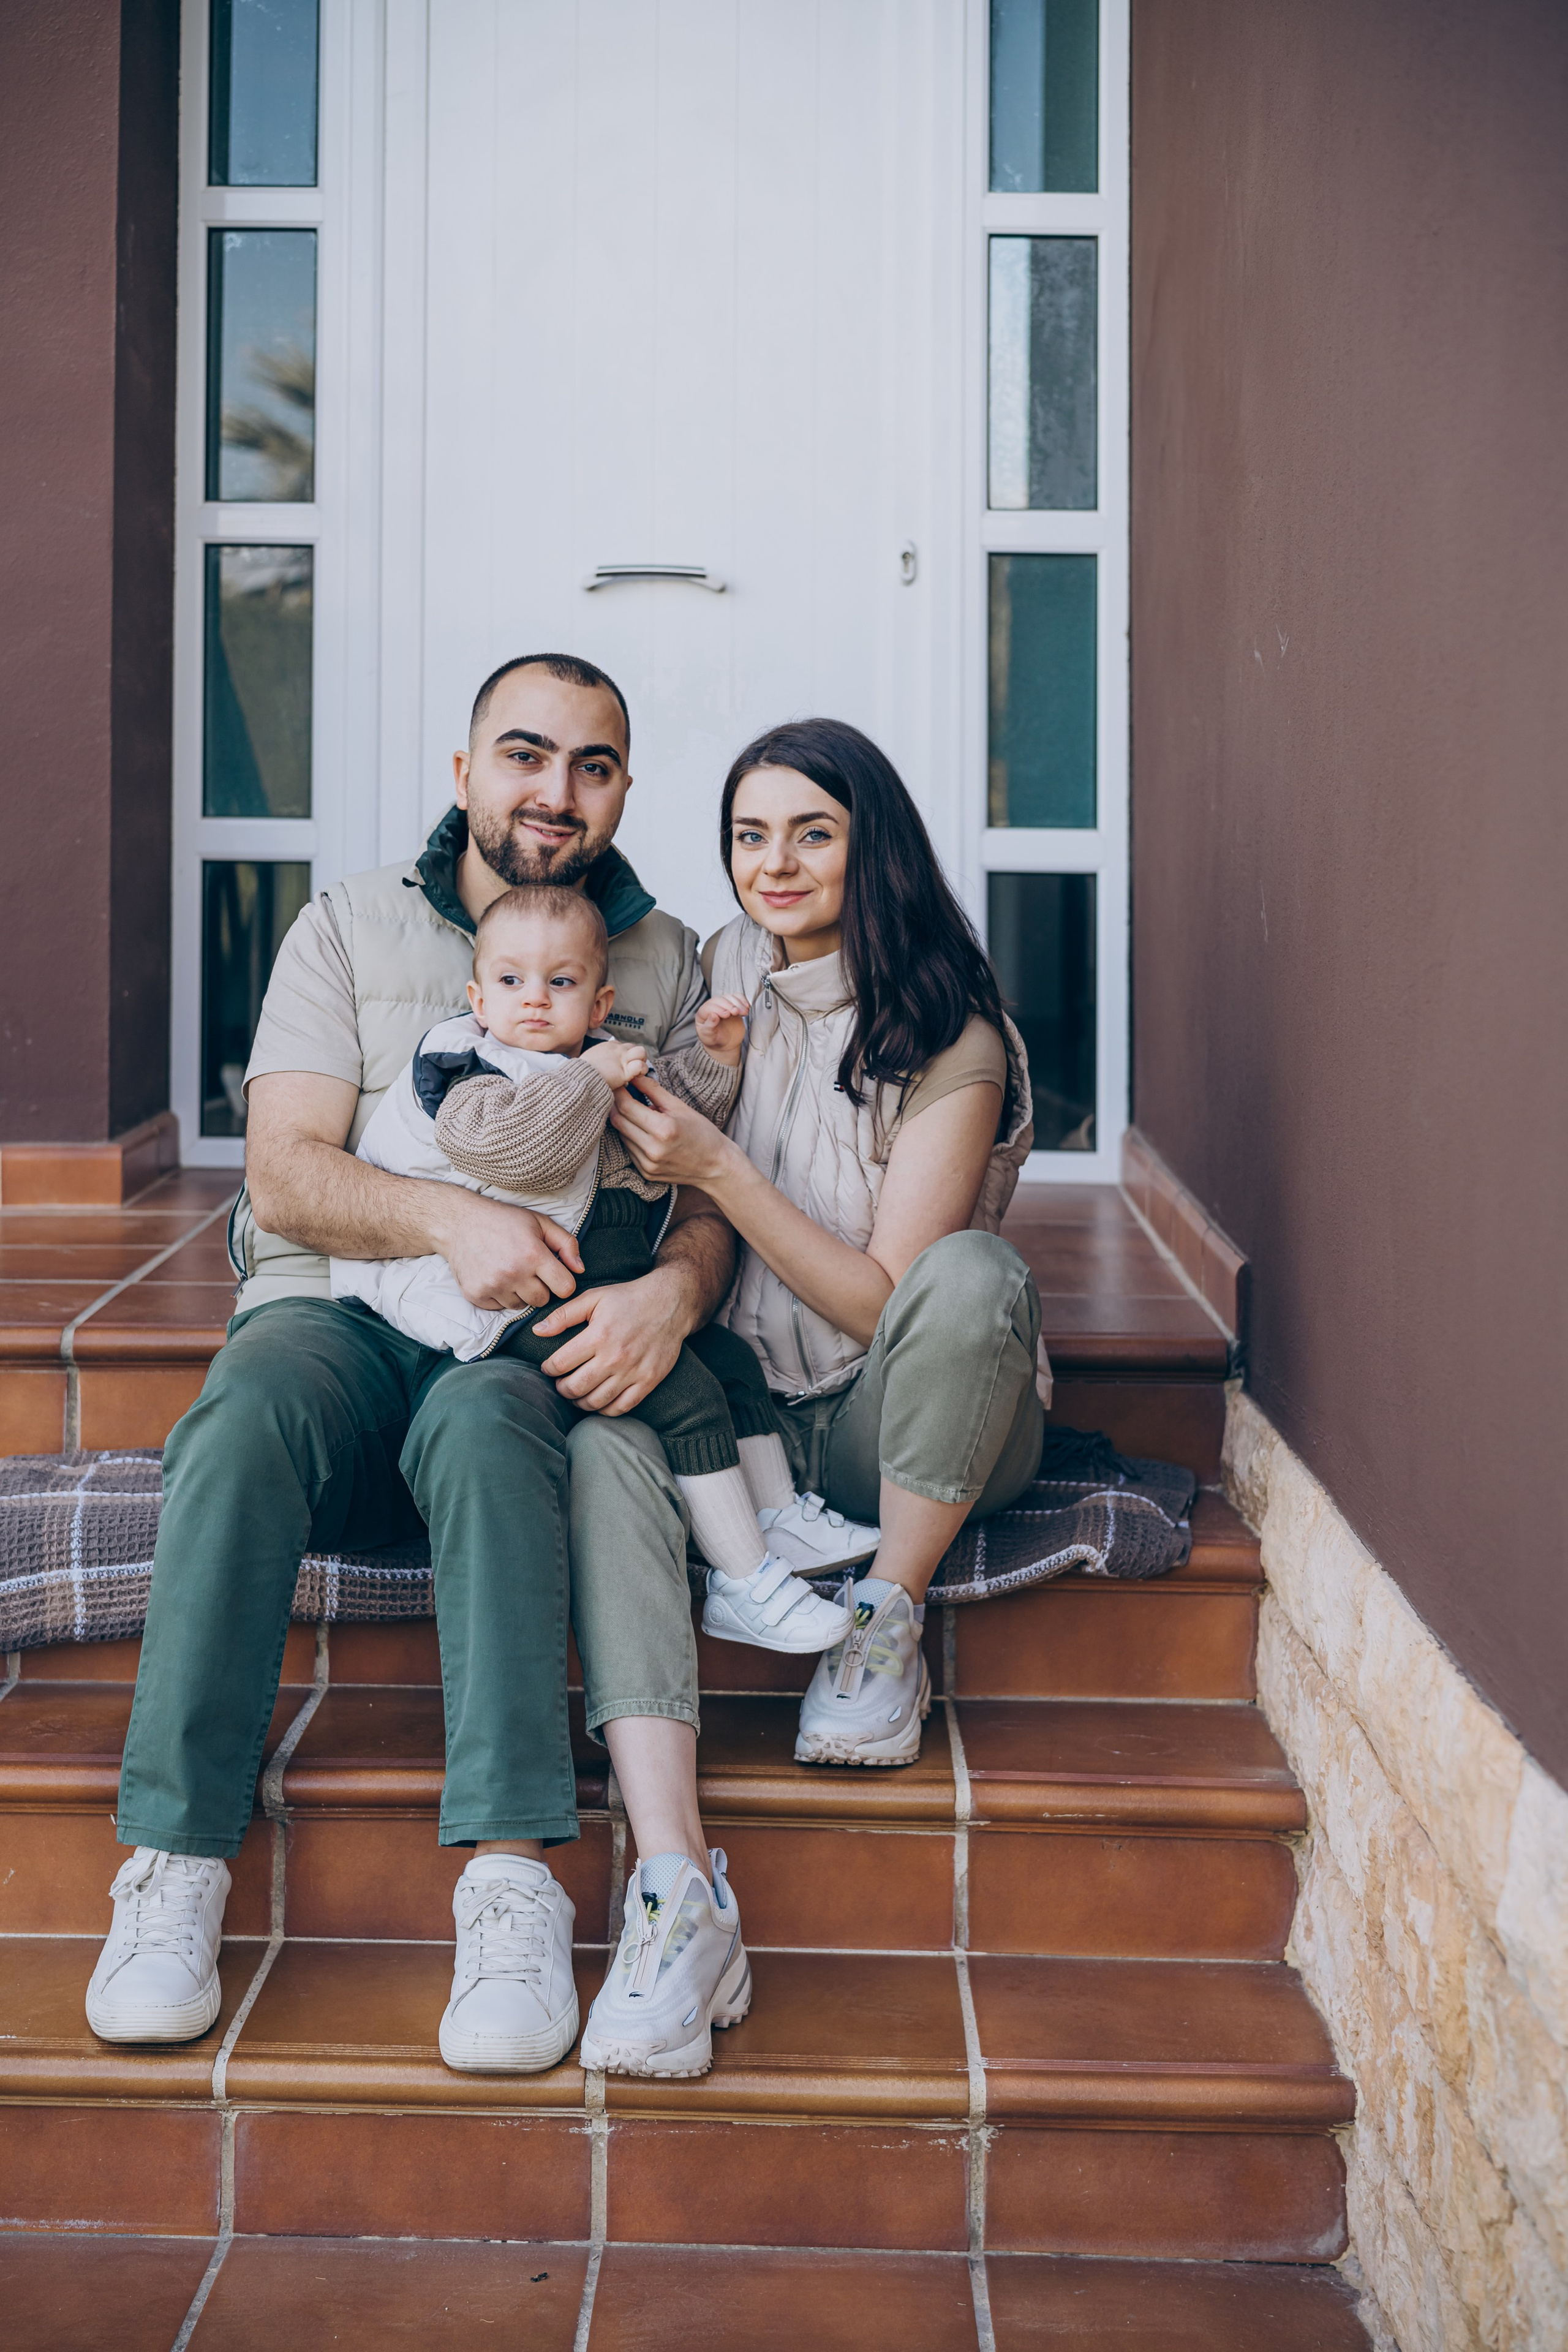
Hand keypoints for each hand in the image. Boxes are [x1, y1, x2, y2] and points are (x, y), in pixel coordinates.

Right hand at [435, 1190, 582, 1310]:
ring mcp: (493, 1286)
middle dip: (540, 1288)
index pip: (565, 1288)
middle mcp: (514, 1273)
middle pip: (543, 1300)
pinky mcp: (476, 1295)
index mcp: (533, 1254)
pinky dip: (499, 1296)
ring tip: (509, 1271)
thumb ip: (566, 1244)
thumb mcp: (540, 1222)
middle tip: (528, 1270)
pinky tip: (494, 1277)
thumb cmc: (503, 1221)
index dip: (563, 1282)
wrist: (459, 1223)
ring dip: (519, 1293)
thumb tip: (581, 1269)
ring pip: (521, 1306)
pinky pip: (499, 1307)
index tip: (554, 1274)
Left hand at [532, 1265, 692, 1412]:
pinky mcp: (648, 1381)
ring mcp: (633, 1372)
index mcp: (598, 1335)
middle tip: (559, 1384)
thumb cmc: (629, 1299)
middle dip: (561, 1389)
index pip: (561, 1363)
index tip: (548, 1368)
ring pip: (596, 1401)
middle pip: (575, 1387)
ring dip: (579, 1402)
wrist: (670, 1303)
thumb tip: (537, 1331)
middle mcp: (615, 1357)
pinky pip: (621, 1407)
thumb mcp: (594, 1298)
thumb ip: (564, 1315)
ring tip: (575, 1394)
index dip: (548, 1369)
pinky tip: (597, 1401)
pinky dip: (604, 1410)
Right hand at [582, 1038, 648, 1090]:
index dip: (625, 1057)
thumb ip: (600, 1064)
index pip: (623, 1046)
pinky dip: (641, 1071)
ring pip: (641, 1051)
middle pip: (634, 1046)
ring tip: (637, 1072)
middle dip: (636, 1057)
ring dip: (642, 1061)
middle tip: (633, 1069)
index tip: (622, 1067)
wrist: (579, 1078)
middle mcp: (616, 1049)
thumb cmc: (581, 1073)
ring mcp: (621, 1058)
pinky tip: (636, 1077)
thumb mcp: (589, 1062)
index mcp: (607, 1046)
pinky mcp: (624, 1069)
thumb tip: (609, 1074)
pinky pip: (640, 1065)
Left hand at [609, 1072, 733, 1190]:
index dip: (619, 1093)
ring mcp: (648, 1164)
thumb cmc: (702, 1133)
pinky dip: (631, 1138)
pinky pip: (629, 1150)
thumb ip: (653, 1091)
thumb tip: (634, 1076)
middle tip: (619, 1094)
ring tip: (634, 1113)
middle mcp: (652, 1149)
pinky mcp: (646, 1173)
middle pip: (619, 1122)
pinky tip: (642, 1131)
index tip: (617, 1084)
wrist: (716, 1166)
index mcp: (663, 1129)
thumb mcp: (680, 1107)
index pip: (627, 1107)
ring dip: (623, 1122)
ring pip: (622, 1136)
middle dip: (616, 1105)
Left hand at [694, 992, 750, 1065]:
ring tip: (744, 1012)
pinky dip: (743, 1000)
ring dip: (738, 1003)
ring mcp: (722, 1003)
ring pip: (729, 997)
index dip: (718, 1009)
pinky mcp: (731, 1003)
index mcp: (702, 1014)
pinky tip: (746, 1007)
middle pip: (720, 1000)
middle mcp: (711, 1006)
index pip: (708, 1007)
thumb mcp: (709, 1037)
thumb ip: (709, 1027)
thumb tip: (713, 1015)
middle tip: (737, 1012)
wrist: (723, 1041)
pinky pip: (737, 997)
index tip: (727, 1015)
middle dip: (730, 1005)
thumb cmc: (714, 1038)